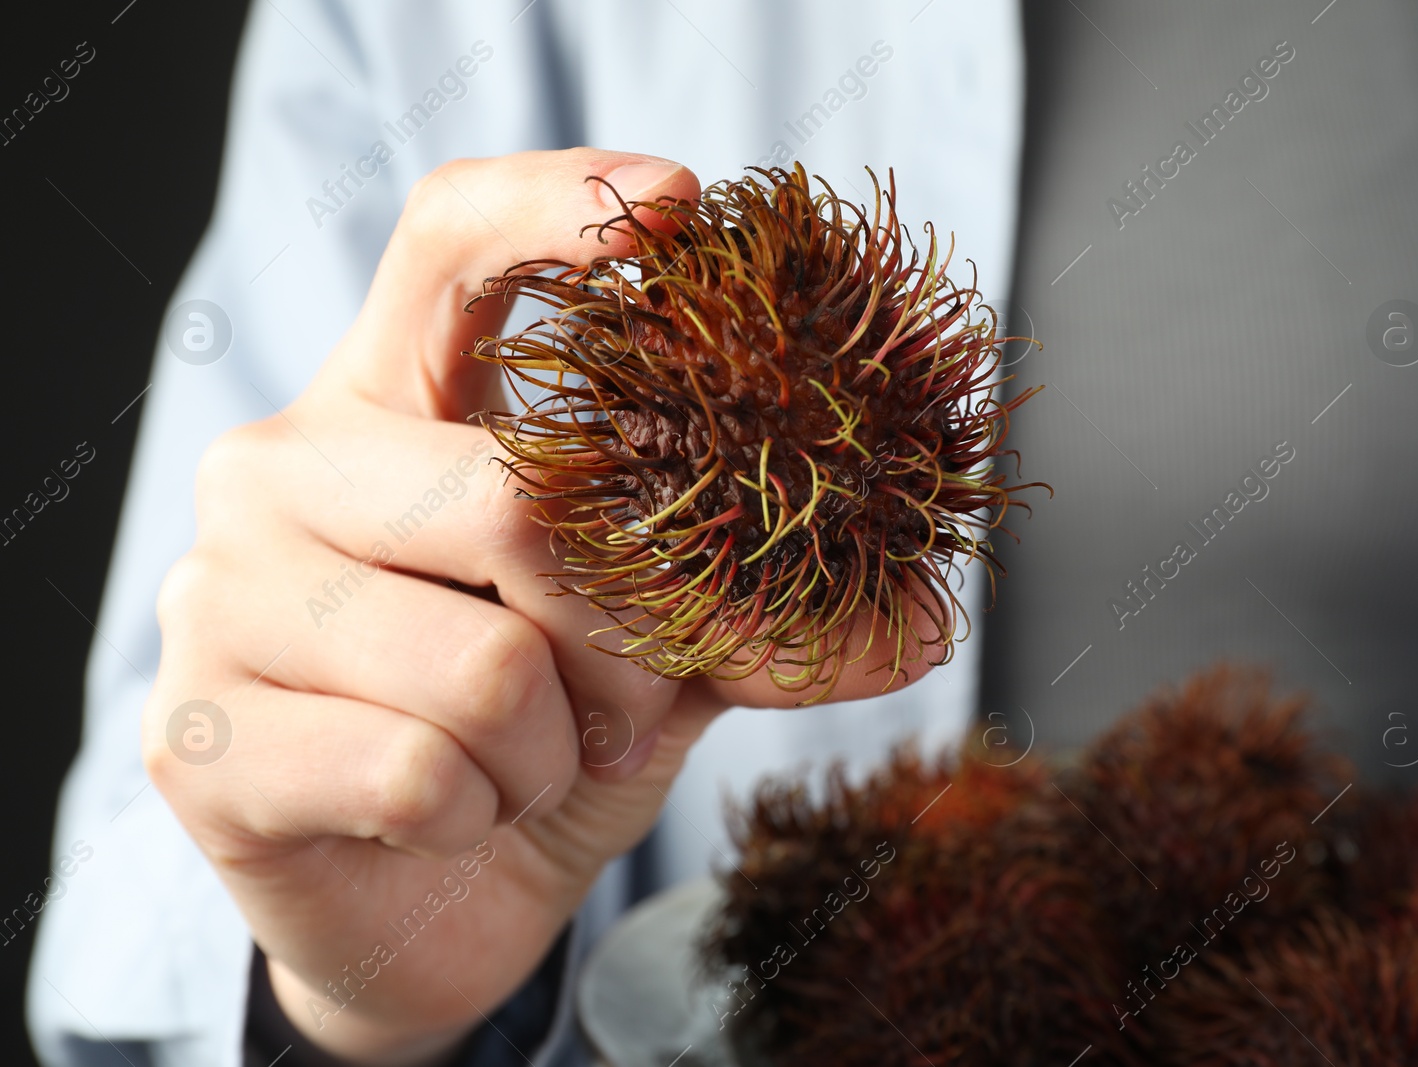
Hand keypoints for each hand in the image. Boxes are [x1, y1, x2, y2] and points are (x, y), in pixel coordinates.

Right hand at [142, 149, 938, 1064]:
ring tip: (516, 768)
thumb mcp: (655, 651)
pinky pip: (418, 770)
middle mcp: (284, 467)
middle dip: (624, 641)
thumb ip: (755, 608)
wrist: (426, 904)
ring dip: (552, 754)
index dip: (555, 204)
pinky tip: (446, 816)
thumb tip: (920, 620)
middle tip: (625, 711)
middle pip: (514, 499)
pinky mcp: (197, 737)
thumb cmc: (537, 740)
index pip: (446, 241)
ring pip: (485, 664)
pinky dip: (485, 816)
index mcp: (391, 404)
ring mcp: (221, 594)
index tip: (676, 213)